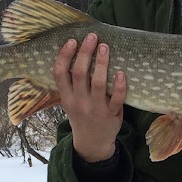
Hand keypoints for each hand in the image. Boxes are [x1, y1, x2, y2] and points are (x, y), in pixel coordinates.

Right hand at [52, 33, 126, 162]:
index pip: (59, 74)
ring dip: (102, 63)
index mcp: (66, 97)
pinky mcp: (111, 115)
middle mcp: (78, 102)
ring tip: (105, 47)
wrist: (92, 143)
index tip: (71, 40)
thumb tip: (77, 52)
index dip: (64, 56)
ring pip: (97, 83)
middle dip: (85, 53)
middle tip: (92, 37)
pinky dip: (119, 85)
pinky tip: (121, 73)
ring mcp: (95, 109)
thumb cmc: (82, 116)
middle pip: (79, 73)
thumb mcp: (70, 102)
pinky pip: (116, 98)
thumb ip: (71, 84)